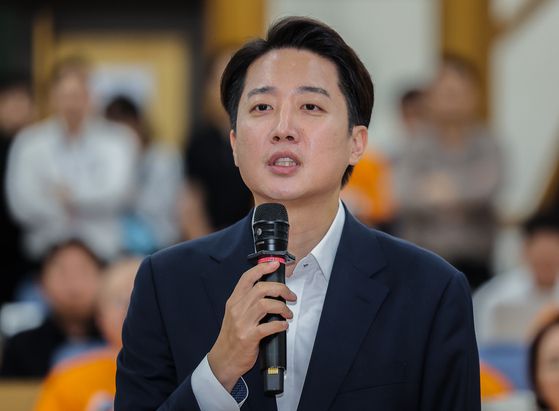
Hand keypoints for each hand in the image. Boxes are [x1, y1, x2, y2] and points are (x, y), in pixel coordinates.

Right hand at [207, 261, 296, 391]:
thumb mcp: (234, 314)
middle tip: (291, 296)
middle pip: (261, 288)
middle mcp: (237, 309)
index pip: (247, 278)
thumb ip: (247, 302)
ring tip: (288, 313)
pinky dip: (280, 325)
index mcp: (234, 301)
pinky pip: (268, 327)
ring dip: (282, 307)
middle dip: (281, 289)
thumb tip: (269, 291)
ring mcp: (242, 323)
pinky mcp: (249, 337)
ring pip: (266, 304)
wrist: (223, 360)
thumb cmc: (231, 336)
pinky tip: (284, 326)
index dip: (262, 269)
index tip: (275, 265)